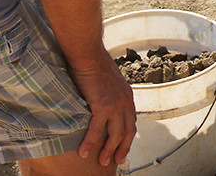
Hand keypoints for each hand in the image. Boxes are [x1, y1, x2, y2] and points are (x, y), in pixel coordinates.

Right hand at [69, 49, 135, 165]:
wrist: (88, 53)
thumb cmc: (93, 63)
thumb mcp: (108, 80)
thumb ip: (109, 92)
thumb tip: (102, 99)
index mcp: (127, 96)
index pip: (131, 122)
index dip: (127, 137)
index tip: (122, 146)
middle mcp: (125, 102)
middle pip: (128, 132)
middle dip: (123, 149)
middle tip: (116, 160)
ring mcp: (116, 105)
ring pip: (115, 135)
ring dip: (108, 150)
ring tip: (101, 161)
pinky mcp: (103, 105)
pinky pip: (97, 130)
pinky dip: (90, 142)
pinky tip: (84, 151)